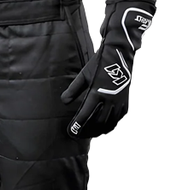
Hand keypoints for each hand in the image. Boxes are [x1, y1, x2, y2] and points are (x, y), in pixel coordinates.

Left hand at [61, 2, 153, 137]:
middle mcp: (109, 100)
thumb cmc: (99, 63)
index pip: (85, 116)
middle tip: (79, 135)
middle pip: (97, 124)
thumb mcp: (83, 75)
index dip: (77, 127)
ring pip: (109, 124)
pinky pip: (118, 118)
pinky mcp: (125, 100)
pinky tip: (105, 127)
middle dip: (87, 132)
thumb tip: (64, 101)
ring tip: (91, 134)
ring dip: (99, 131)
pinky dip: (111, 125)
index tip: (71, 132)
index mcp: (97, 93)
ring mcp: (119, 101)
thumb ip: (73, 90)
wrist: (119, 54)